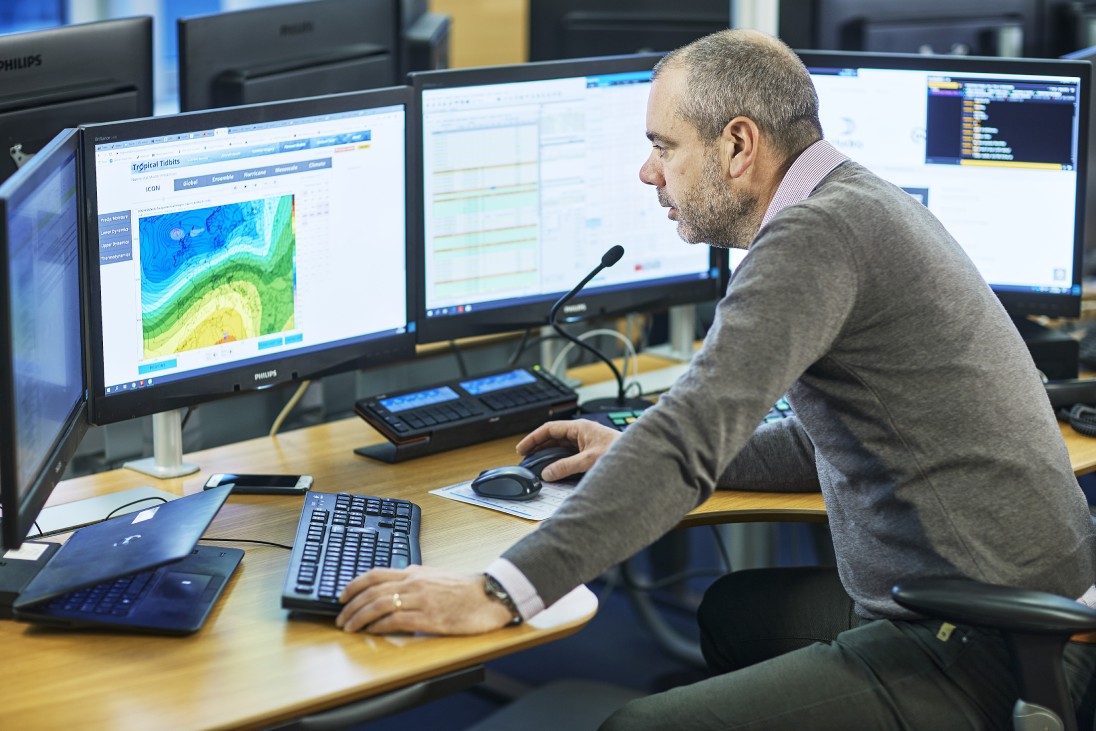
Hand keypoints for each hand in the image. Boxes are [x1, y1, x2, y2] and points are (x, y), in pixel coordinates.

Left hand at [336, 565, 513, 634]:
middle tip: (340, 617)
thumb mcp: (435, 577)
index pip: (375, 574)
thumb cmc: (465, 589)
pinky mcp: (428, 617)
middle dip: (350, 605)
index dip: (353, 585)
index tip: (341, 596)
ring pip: (379, 605)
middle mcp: (413, 583)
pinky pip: (396, 620)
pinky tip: (372, 632)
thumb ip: (415, 581)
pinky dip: (379, 626)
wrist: (489, 596)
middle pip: (371, 591)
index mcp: (414, 572)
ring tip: (349, 627)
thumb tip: (395, 587)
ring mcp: (420, 599)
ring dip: (359, 617)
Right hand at [515, 418, 620, 480]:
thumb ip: (566, 467)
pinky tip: (555, 469)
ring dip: (548, 454)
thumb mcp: (589, 460)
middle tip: (526, 458)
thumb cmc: (619, 452)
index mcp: (580, 427)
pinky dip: (559, 461)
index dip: (534, 438)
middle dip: (539, 447)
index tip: (522, 448)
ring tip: (537, 464)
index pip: (550, 429)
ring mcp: (586, 442)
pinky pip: (570, 454)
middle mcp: (582, 433)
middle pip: (554, 437)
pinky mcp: (590, 452)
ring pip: (561, 446)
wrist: (639, 459)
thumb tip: (548, 473)